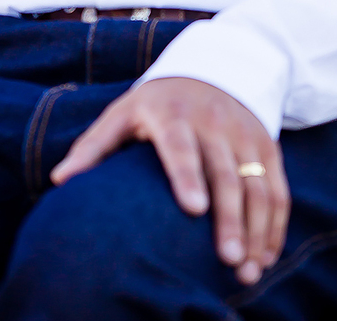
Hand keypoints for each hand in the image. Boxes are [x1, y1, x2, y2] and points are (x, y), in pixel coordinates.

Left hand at [51, 77, 288, 284]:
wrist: (214, 66)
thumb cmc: (157, 102)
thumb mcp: (124, 112)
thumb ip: (94, 146)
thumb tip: (60, 181)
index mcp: (173, 112)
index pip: (180, 145)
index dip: (187, 175)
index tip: (193, 209)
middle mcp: (214, 122)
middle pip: (225, 173)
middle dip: (230, 218)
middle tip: (227, 260)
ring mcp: (244, 134)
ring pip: (257, 185)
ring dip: (256, 230)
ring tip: (246, 270)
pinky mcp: (267, 147)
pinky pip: (277, 189)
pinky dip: (275, 226)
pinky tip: (266, 258)